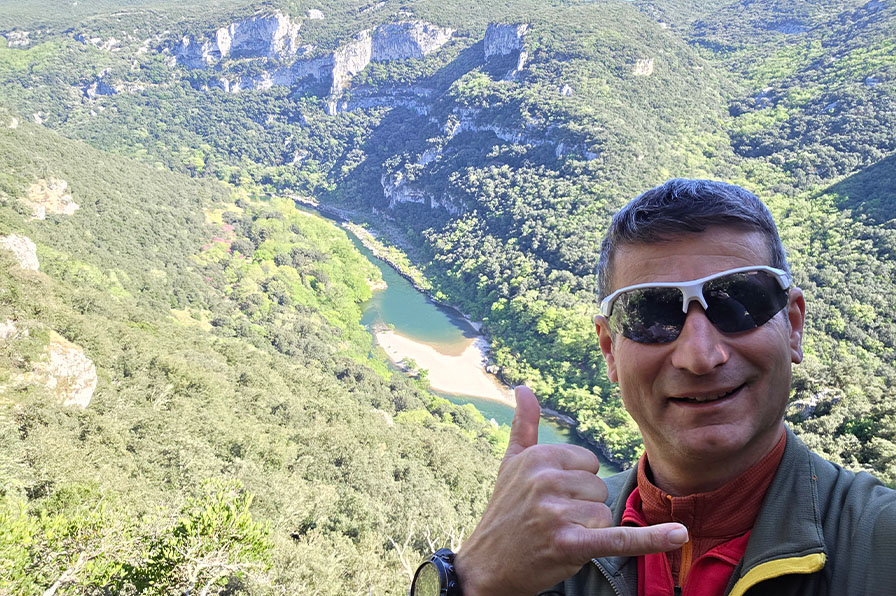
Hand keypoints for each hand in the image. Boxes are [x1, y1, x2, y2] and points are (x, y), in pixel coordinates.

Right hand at [453, 386, 687, 595]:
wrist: (486, 566)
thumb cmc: (504, 512)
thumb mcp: (510, 464)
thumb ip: (525, 425)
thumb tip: (524, 388)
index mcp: (538, 456)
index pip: (589, 463)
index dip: (576, 484)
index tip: (550, 497)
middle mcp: (546, 480)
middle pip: (600, 488)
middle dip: (583, 508)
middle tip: (551, 521)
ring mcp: (556, 513)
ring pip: (605, 515)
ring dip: (587, 531)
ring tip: (556, 536)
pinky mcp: (569, 545)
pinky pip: (619, 539)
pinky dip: (650, 540)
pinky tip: (678, 536)